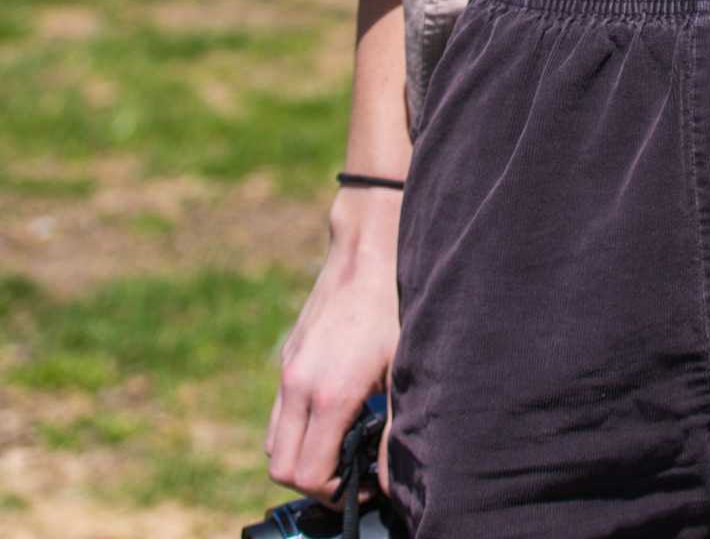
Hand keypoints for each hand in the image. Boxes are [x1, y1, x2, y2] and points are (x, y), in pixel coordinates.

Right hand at [265, 189, 400, 503]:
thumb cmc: (396, 304)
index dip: (334, 492)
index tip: (362, 484)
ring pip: (274, 440)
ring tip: (343, 443)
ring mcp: (289, 368)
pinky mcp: (289, 355)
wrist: (371, 248)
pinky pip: (280, 410)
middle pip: (280, 465)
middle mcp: (298, 385)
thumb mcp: (405, 367)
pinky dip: (297, 426)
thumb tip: (387, 479)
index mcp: (329, 394)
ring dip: (300, 453)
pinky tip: (336, 410)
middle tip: (350, 472)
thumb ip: (394, 428)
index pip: (307, 474)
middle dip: (312, 480)